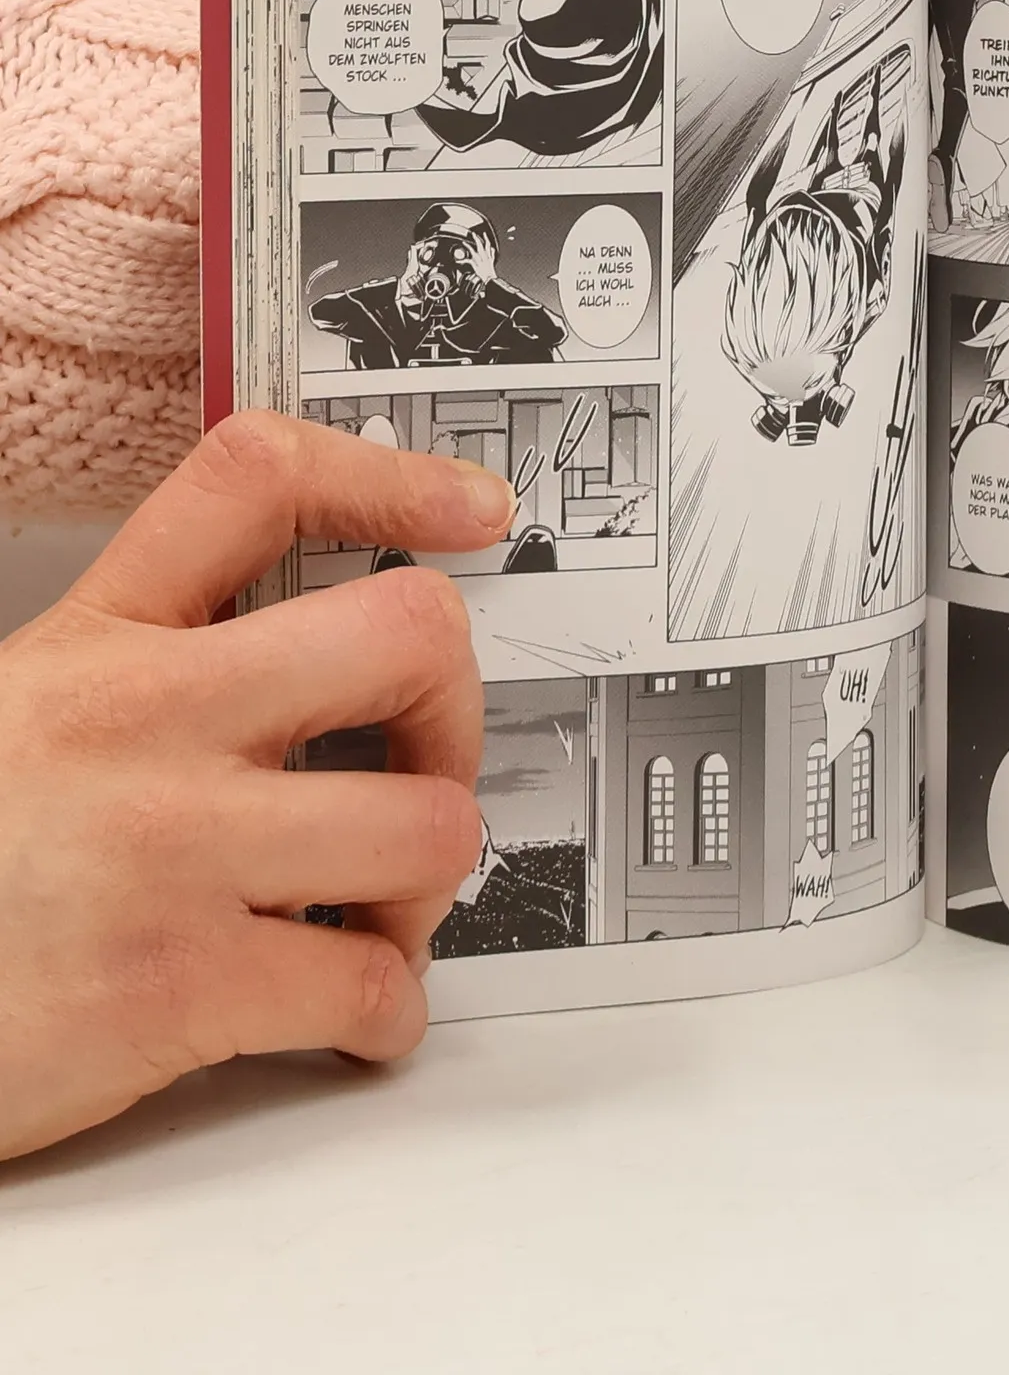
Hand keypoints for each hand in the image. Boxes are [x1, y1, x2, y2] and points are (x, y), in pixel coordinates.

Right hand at [0, 411, 514, 1162]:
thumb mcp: (13, 705)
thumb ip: (136, 662)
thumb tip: (297, 662)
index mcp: (96, 638)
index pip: (257, 482)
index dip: (390, 480)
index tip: (473, 513)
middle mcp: (142, 716)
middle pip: (409, 635)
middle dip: (457, 711)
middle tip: (426, 768)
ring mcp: (168, 846)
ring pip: (428, 825)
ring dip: (430, 886)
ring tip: (379, 913)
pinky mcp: (175, 984)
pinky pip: (368, 984)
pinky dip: (387, 1014)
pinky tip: (351, 1018)